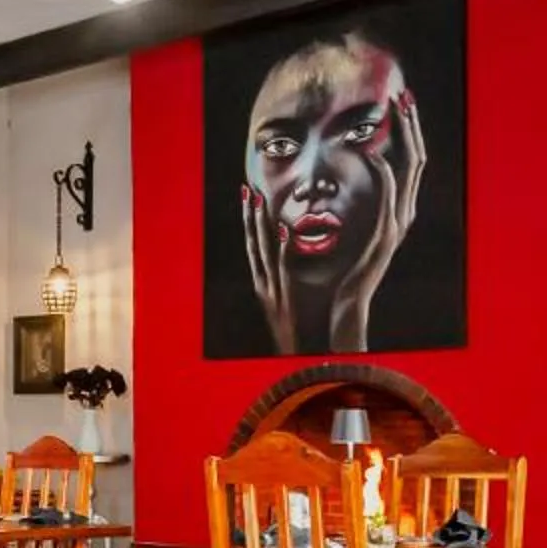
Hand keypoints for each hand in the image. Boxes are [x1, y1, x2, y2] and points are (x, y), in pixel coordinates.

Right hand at [241, 185, 300, 354]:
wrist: (297, 359)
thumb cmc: (298, 332)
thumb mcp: (286, 303)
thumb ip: (287, 282)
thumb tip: (295, 262)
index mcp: (263, 283)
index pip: (253, 246)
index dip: (250, 221)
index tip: (249, 196)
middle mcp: (263, 283)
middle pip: (253, 243)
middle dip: (250, 216)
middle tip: (248, 188)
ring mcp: (272, 290)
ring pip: (264, 251)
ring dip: (261, 224)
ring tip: (260, 200)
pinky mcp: (286, 296)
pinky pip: (284, 268)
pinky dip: (282, 249)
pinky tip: (285, 231)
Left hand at [328, 91, 426, 350]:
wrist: (348, 297)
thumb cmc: (345, 263)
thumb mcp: (358, 224)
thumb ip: (362, 197)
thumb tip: (356, 165)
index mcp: (401, 206)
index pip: (412, 158)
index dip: (410, 129)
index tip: (400, 101)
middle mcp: (406, 210)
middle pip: (416, 158)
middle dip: (411, 125)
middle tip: (402, 95)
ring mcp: (399, 222)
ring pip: (409, 171)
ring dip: (403, 139)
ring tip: (394, 113)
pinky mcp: (385, 234)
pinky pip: (388, 197)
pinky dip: (383, 173)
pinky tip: (373, 154)